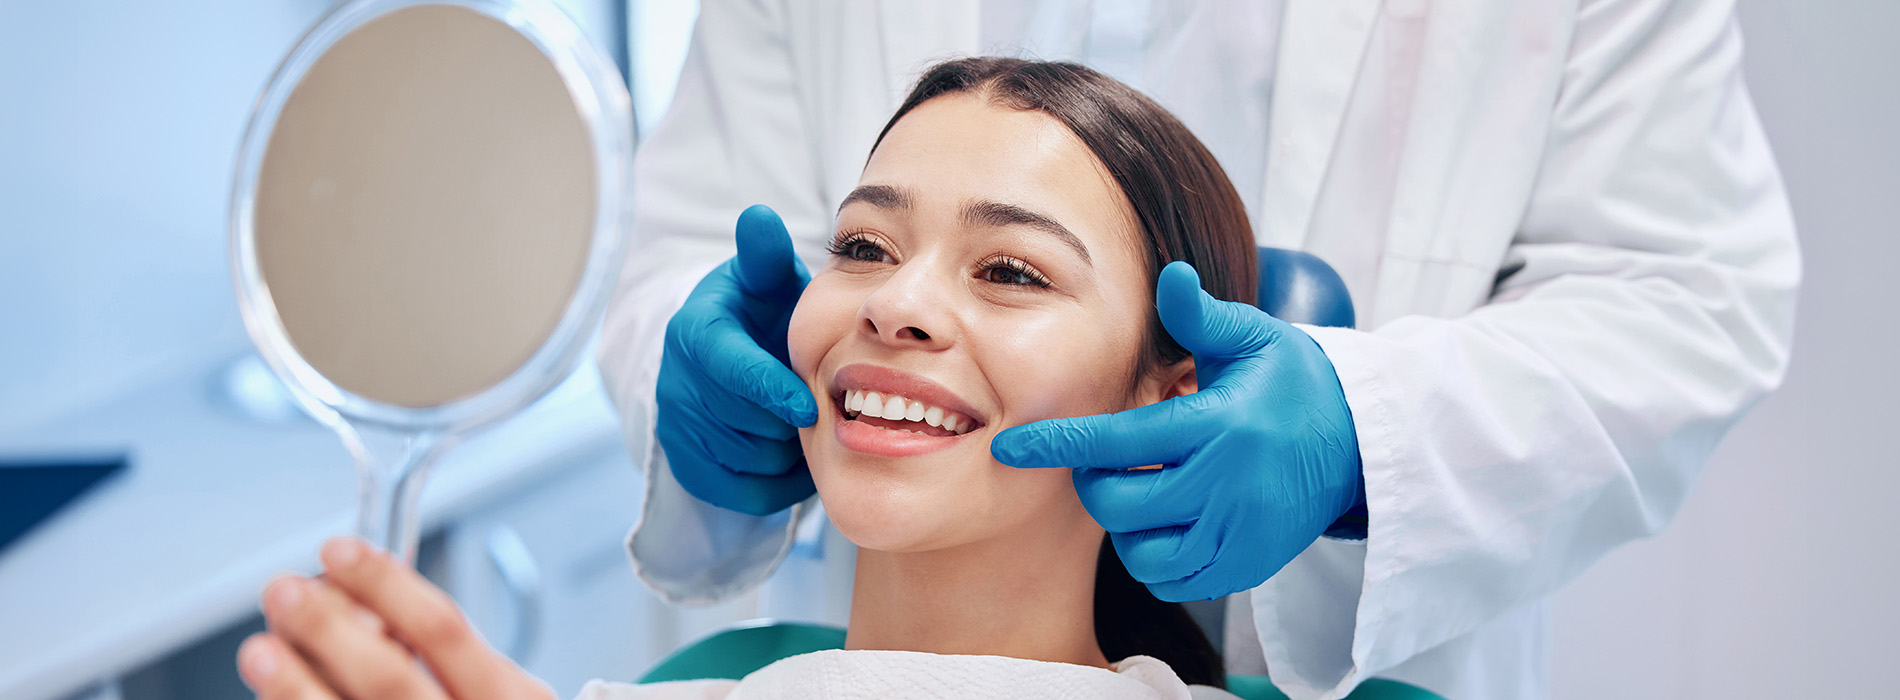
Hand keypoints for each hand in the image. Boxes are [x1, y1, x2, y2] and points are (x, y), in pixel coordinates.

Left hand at [238, 538, 554, 699]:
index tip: (339, 551)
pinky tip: (271, 696)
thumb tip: (356, 600)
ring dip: (295, 685)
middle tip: (285, 591)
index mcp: (506, 697)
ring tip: (261, 650)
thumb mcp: (494, 687)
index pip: (441, 628)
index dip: (385, 584)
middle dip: (328, 628)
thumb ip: (442, 651)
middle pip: (388, 676)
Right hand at [656, 205, 817, 515]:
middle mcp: (676, 382)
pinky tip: (793, 454)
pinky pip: (741, 492)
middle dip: (787, 420)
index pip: (730, 370)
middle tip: (820, 408)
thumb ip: (766, 255)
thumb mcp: (765, 280)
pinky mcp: (686, 466)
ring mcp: (677, 427)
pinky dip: (777, 483)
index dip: (770, 391)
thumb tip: (759, 217)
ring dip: (786, 451)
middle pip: (743, 422)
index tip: (808, 407)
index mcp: (695, 333)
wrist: (728, 357)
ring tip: (805, 426)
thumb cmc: (760, 314)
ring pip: (747, 461)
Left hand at [991, 261, 1365, 601]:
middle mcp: (1226, 487)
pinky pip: (1174, 579)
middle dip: (1095, 482)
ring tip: (1143, 489)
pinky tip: (1166, 522)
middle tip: (1108, 460)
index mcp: (1219, 426)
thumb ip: (1201, 316)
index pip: (1118, 442)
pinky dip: (1155, 557)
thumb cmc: (1293, 383)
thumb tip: (1170, 274)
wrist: (1359, 444)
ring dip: (1125, 523)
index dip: (1057, 445)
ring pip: (1141, 551)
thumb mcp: (1254, 339)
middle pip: (1119, 504)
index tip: (1010, 447)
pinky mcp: (1247, 566)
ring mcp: (1238, 534)